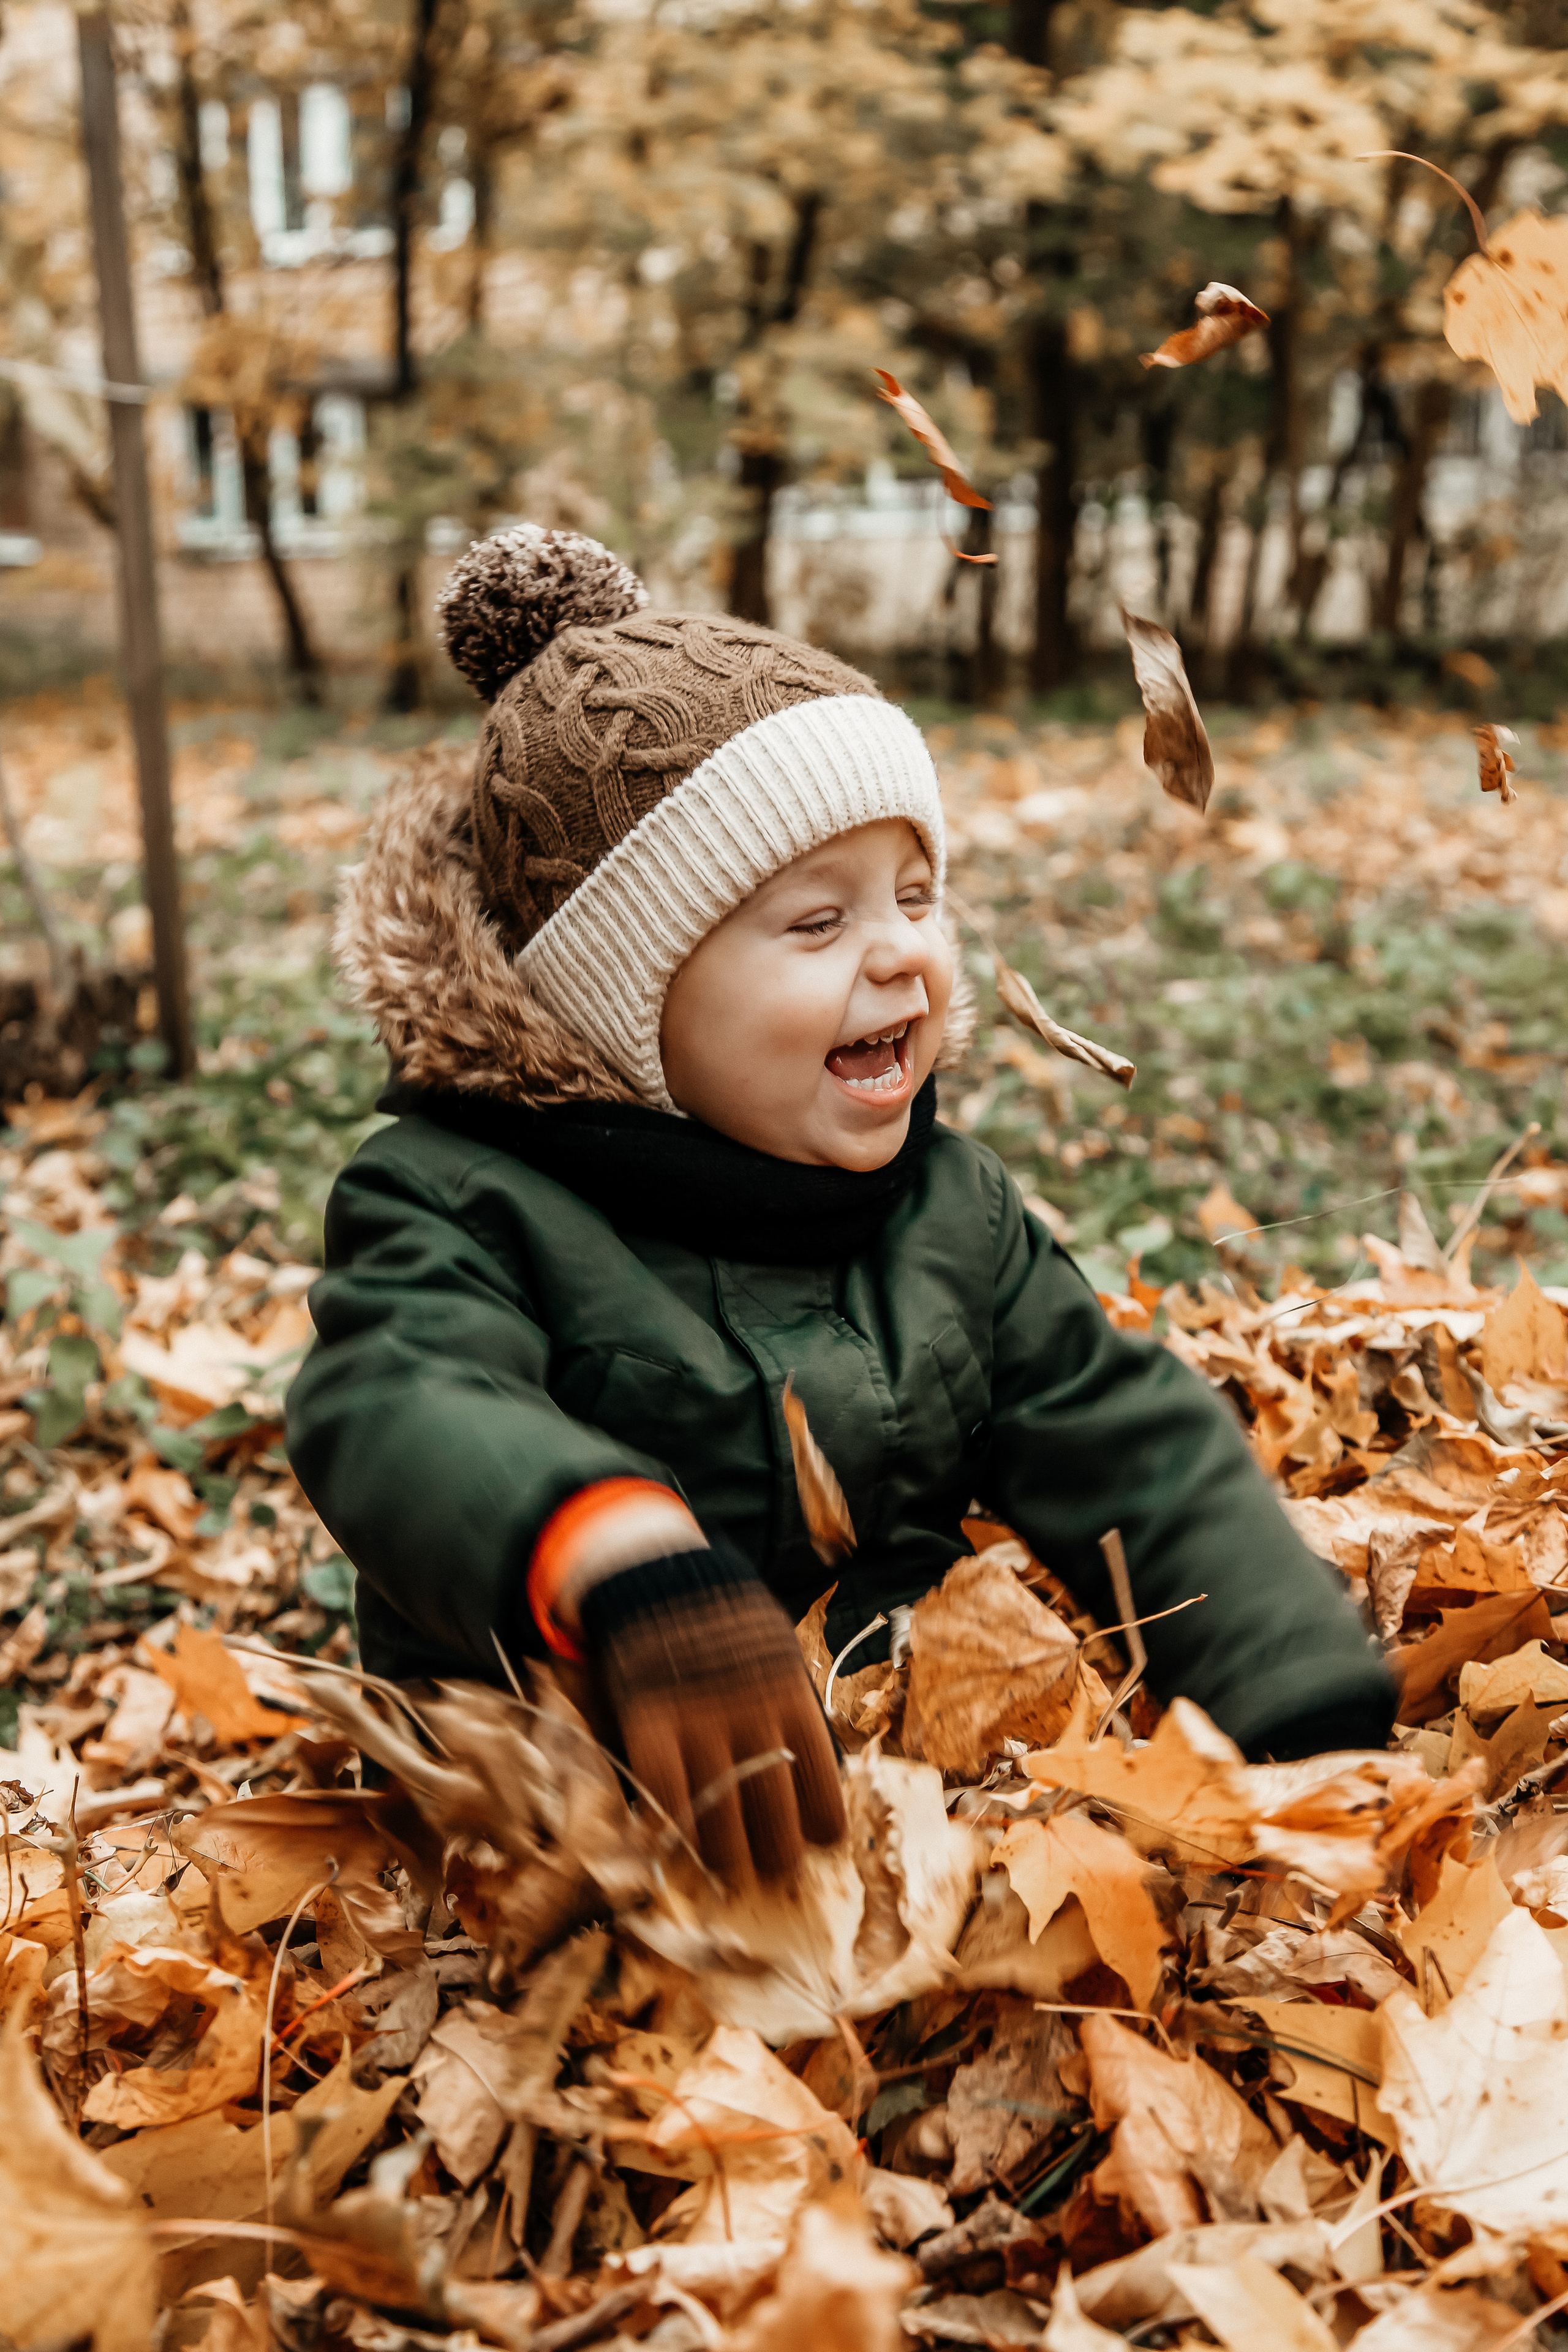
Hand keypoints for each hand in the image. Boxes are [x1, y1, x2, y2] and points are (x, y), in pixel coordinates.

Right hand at [580, 1546, 845, 1879]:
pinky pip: (664, 1797)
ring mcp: (699, 1724)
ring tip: (726, 1867)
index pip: (824, 1794)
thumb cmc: (728, 1621)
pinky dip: (670, 1826)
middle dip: (775, 1857)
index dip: (822, 1829)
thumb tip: (819, 1775)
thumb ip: (794, 1711)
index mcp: (794, 1701)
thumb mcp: (779, 1654)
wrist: (661, 1572)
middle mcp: (752, 1719)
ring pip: (719, 1824)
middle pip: (775, 1822)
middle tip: (768, 1865)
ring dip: (726, 1858)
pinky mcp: (649, 1722)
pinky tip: (676, 1837)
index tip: (814, 1840)